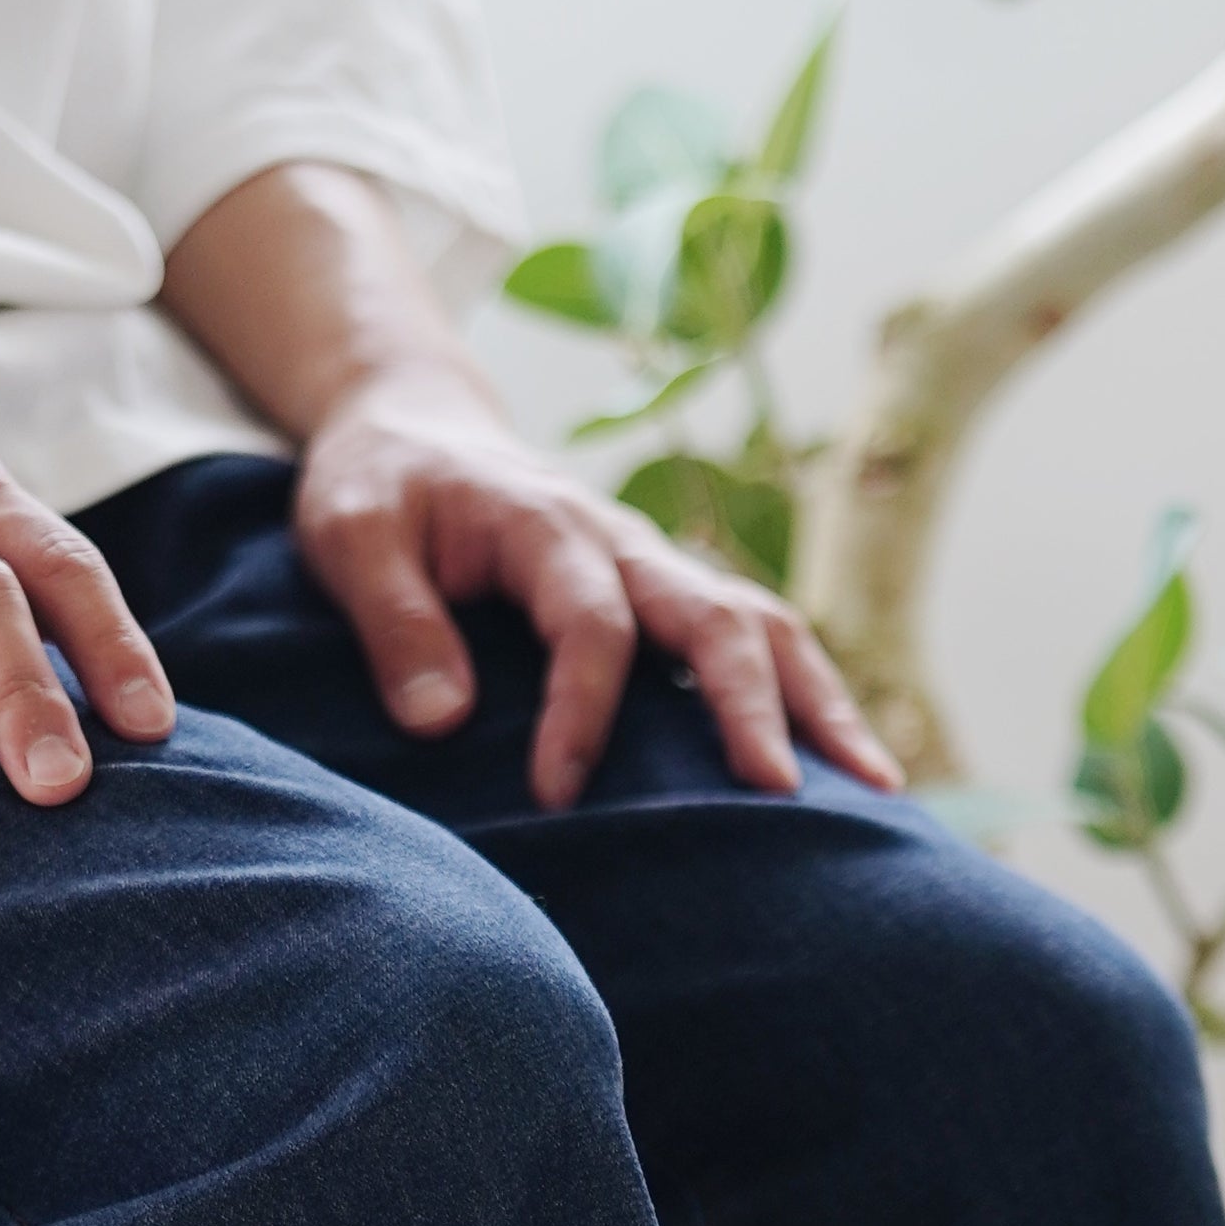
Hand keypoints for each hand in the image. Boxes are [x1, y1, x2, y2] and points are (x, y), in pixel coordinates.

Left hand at [292, 358, 898, 814]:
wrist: (417, 429)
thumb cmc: (380, 487)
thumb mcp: (350, 536)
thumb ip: (394, 621)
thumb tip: (443, 723)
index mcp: (547, 525)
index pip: (591, 623)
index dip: (581, 710)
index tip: (555, 793)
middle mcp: (625, 543)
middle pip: (716, 615)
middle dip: (753, 706)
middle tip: (780, 796)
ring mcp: (660, 570)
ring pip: (763, 626)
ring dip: (819, 704)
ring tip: (875, 789)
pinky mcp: (672, 600)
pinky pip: (759, 644)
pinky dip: (808, 702)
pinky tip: (849, 773)